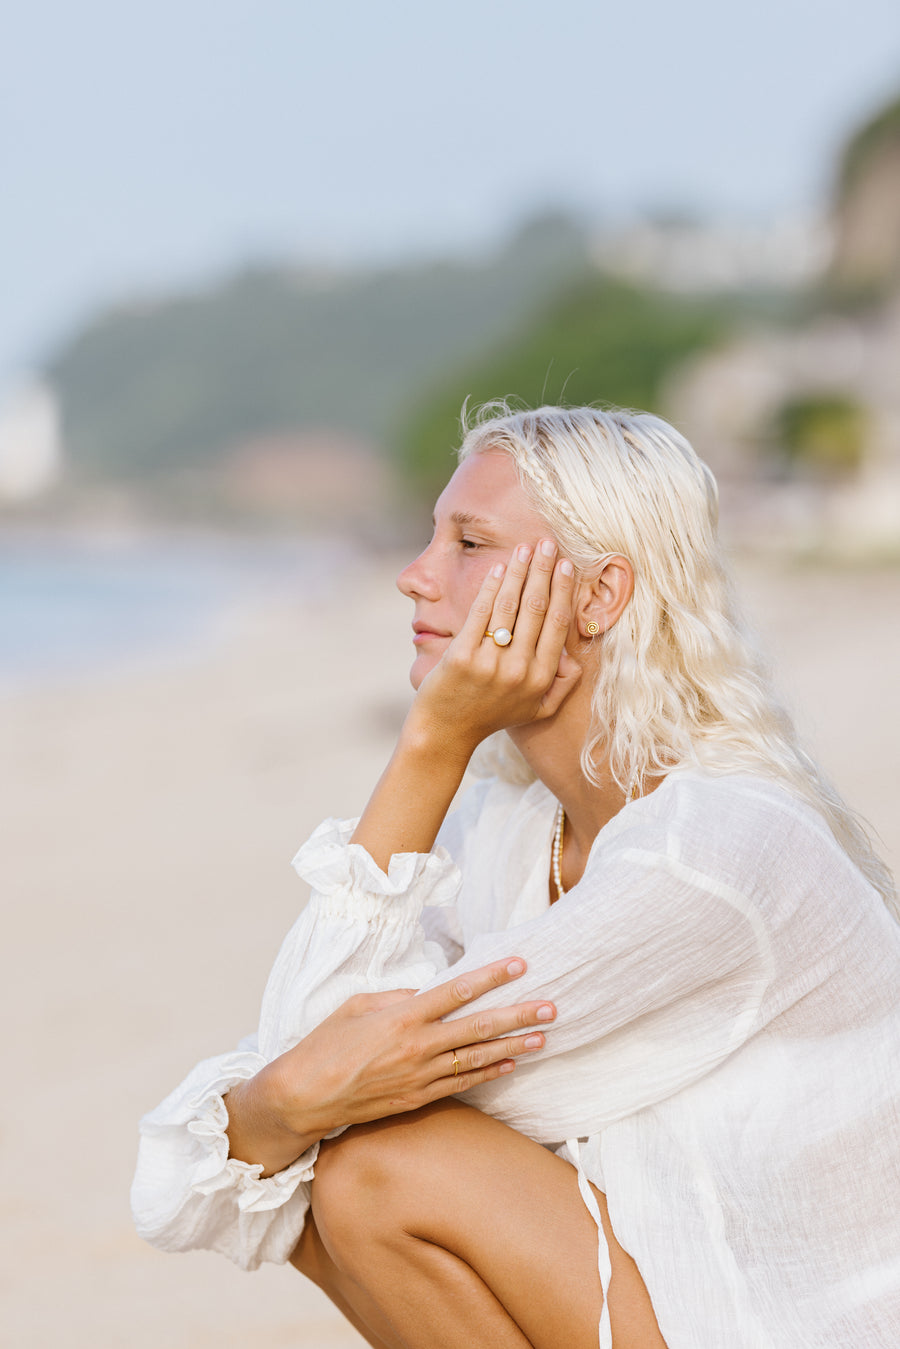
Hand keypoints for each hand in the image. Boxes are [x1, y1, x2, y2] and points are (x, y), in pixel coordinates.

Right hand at [227, 958, 554, 1174]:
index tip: (520, 965)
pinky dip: (489, 1072)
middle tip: (551, 1006)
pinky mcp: (418, 1099)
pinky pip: (462, 1084)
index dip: (491, 977)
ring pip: (477, 1058)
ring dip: (513, 1046)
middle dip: (518, 1016)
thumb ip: (397, 998)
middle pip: (478, 1028)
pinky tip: (512, 1063)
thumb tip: (426, 994)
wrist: (305, 1096)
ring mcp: (420, 1076)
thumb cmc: (326, 1044)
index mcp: (401, 1017)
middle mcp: (417, 1047)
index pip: (456, 991)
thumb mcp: (357, 1005)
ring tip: (544, 1036)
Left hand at [413, 539, 581, 754]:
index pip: (558, 624)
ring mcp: (491, 663)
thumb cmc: (492, 717)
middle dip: (544, 570)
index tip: (568, 565)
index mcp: (541, 679)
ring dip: (519, 572)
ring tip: (524, 549)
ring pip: (509, 606)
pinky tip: (498, 569)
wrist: (446, 732)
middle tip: (548, 543)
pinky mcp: (463, 657)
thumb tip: (575, 657)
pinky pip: (480, 614)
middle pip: (537, 608)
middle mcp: (520, 670)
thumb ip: (562, 686)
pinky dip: (490, 588)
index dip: (564, 591)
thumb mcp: (536, 711)